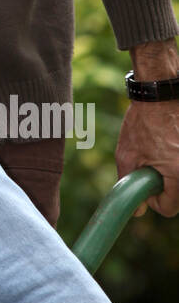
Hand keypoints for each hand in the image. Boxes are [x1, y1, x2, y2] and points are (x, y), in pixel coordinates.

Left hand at [116, 40, 178, 217]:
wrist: (159, 92)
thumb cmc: (142, 121)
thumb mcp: (128, 154)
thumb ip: (128, 185)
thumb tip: (137, 211)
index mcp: (178, 175)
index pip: (168, 209)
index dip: (152, 201)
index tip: (145, 183)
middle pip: (177, 196)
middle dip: (163, 187)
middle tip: (151, 165)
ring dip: (170, 174)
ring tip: (159, 152)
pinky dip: (175, 160)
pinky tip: (167, 143)